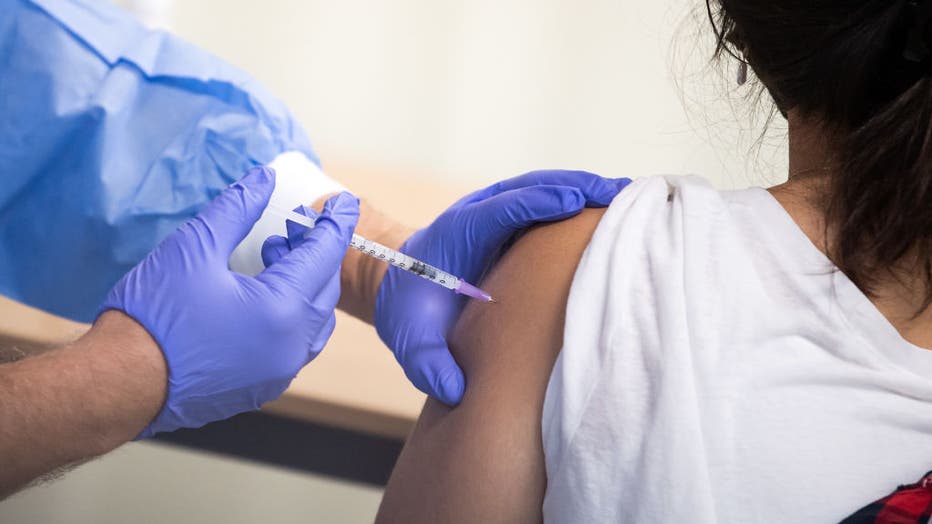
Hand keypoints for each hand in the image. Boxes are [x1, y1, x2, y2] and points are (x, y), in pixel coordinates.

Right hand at [100, 167, 359, 436]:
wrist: (119, 385)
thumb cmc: (154, 314)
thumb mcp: (194, 247)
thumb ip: (237, 209)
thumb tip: (264, 179)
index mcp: (282, 310)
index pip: (324, 255)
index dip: (336, 224)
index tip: (346, 202)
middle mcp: (291, 346)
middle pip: (324, 289)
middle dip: (315, 254)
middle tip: (292, 228)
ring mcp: (279, 371)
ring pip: (313, 320)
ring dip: (303, 285)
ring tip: (271, 257)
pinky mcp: (262, 387)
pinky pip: (294, 344)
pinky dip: (290, 314)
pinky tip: (259, 296)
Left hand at [376, 170, 630, 404]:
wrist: (398, 286)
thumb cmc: (409, 312)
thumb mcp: (409, 343)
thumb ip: (428, 365)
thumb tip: (456, 390)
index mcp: (457, 234)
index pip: (500, 210)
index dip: (537, 203)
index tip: (574, 203)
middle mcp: (478, 213)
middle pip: (530, 188)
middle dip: (575, 187)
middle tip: (621, 193)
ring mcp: (496, 212)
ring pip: (543, 189)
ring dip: (583, 189)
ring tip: (628, 195)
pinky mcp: (511, 221)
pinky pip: (546, 202)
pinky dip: (578, 200)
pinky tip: (611, 210)